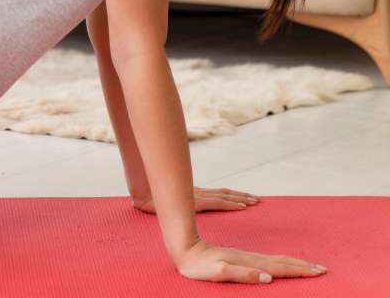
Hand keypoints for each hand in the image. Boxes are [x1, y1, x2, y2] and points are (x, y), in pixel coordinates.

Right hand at [132, 186, 260, 213]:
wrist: (142, 196)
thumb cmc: (152, 200)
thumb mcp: (169, 202)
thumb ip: (178, 203)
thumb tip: (183, 207)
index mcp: (193, 194)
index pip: (218, 193)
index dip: (232, 195)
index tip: (247, 198)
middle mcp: (198, 193)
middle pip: (224, 193)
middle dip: (241, 196)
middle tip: (258, 200)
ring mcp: (197, 197)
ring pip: (224, 197)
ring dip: (240, 199)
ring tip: (254, 202)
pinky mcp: (195, 202)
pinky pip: (217, 203)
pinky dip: (230, 204)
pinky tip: (241, 206)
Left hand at [176, 238, 326, 283]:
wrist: (184, 250)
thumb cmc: (199, 265)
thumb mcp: (220, 272)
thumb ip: (243, 274)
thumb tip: (268, 277)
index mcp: (248, 262)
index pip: (279, 267)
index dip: (299, 270)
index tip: (318, 271)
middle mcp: (249, 258)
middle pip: (281, 262)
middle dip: (302, 266)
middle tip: (322, 268)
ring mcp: (244, 256)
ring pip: (274, 259)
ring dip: (293, 263)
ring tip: (308, 265)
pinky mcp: (239, 257)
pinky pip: (264, 259)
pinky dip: (278, 262)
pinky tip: (279, 264)